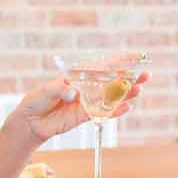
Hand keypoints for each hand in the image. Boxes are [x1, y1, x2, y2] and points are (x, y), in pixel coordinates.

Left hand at [10, 71, 148, 144]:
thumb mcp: (45, 90)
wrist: (30, 122)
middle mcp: (88, 86)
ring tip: (140, 90)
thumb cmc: (36, 100)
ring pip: (112, 96)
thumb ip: (59, 89)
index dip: (122, 60)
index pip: (104, 65)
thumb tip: (72, 92)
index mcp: (80, 74)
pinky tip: (127, 107)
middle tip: (147, 75)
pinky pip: (104, 112)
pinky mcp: (86, 116)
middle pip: (113, 80)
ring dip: (127, 93)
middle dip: (131, 77)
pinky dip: (115, 111)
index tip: (139, 55)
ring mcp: (89, 101)